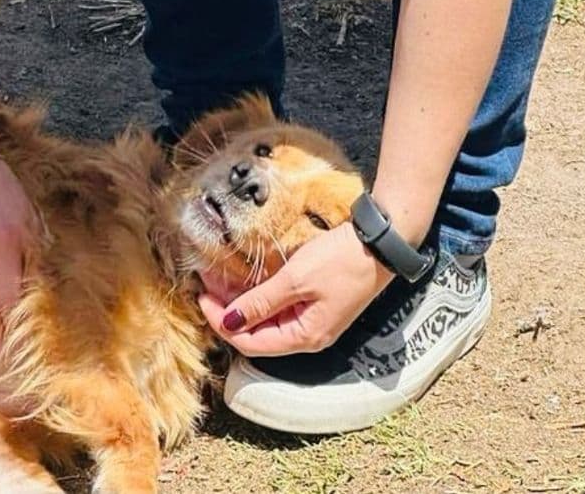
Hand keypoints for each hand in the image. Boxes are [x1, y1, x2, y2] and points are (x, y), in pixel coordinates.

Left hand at [198, 222, 394, 356]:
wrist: (382, 243)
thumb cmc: (342, 261)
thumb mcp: (295, 280)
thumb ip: (260, 302)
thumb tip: (228, 322)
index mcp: (303, 337)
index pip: (249, 342)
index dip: (222, 322)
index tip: (203, 296)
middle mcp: (306, 335)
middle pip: (256, 333)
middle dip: (228, 311)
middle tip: (207, 285)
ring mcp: (311, 319)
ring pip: (265, 318)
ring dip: (241, 301)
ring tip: (220, 278)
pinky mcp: (314, 302)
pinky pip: (278, 306)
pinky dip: (259, 294)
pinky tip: (244, 278)